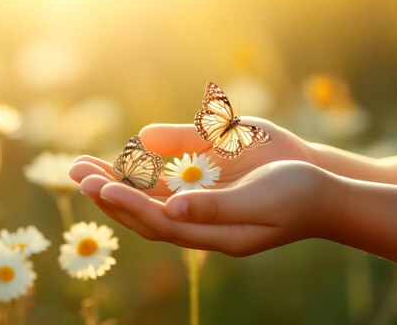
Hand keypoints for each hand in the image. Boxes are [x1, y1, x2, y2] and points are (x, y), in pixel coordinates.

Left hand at [69, 121, 336, 255]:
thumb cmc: (298, 194)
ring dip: (116, 183)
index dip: (127, 204)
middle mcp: (201, 225)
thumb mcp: (261, 200)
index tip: (98, 185)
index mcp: (214, 234)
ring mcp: (202, 209)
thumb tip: (171, 208)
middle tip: (74, 171)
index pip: (159, 222)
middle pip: (144, 214)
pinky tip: (120, 163)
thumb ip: (217, 206)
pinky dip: (139, 177)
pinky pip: (165, 188)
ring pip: (149, 201)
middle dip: (108, 193)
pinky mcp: (206, 192)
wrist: (322, 191)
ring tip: (83, 166)